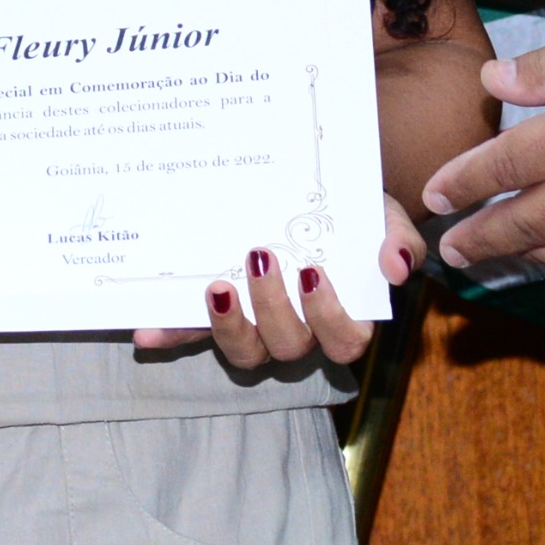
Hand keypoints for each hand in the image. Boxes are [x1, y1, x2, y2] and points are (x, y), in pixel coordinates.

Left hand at [135, 196, 414, 368]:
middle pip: (290, 347)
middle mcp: (298, 331)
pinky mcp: (210, 318)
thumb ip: (397, 238)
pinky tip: (147, 332)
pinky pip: (190, 337)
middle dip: (274, 309)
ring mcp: (253, 327)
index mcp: (342, 315)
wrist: (309, 190)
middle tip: (260, 258)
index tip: (312, 272)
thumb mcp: (379, 214)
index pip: (345, 341)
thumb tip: (395, 266)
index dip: (329, 318)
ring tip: (217, 286)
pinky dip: (169, 338)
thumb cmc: (350, 212)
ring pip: (244, 354)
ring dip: (228, 327)